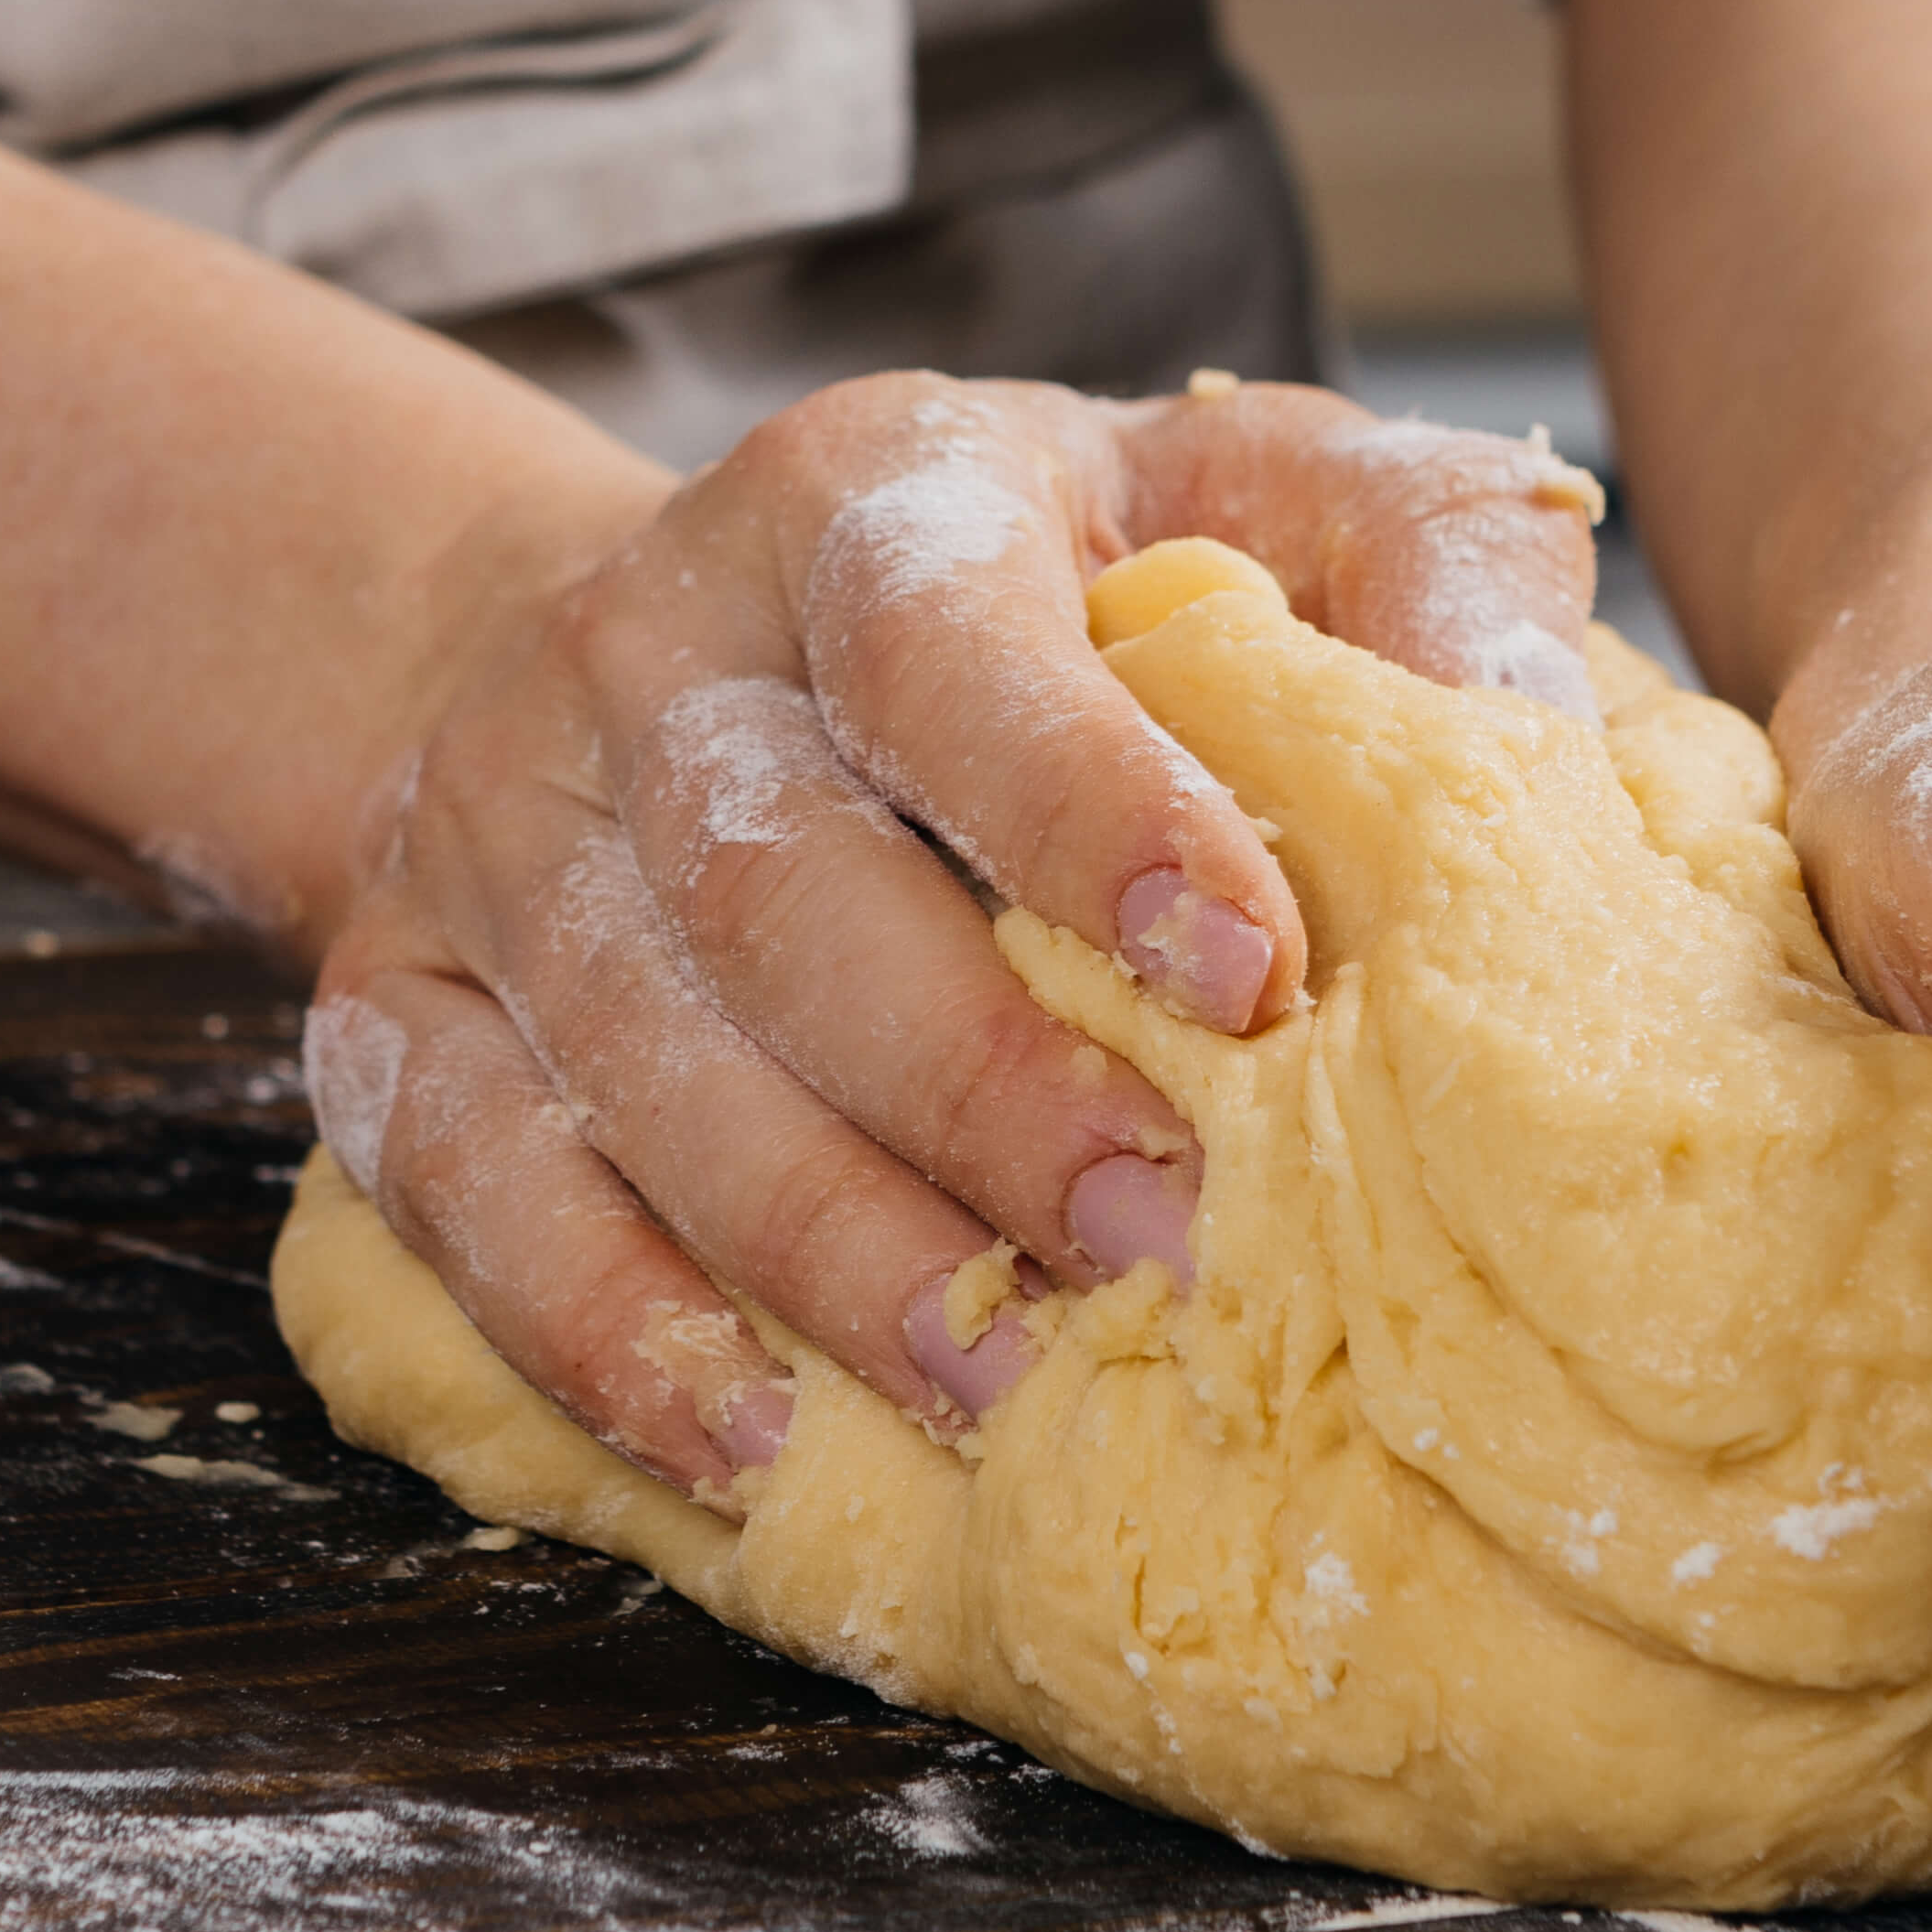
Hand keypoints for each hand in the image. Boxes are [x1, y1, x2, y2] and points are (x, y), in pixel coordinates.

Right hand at [304, 375, 1599, 1498]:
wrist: (662, 639)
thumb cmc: (1033, 608)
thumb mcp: (1231, 503)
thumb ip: (1404, 558)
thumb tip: (1539, 718)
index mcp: (861, 495)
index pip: (944, 639)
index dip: (1086, 802)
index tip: (1249, 966)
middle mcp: (646, 641)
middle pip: (777, 878)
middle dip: (975, 1086)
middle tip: (1158, 1245)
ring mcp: (498, 821)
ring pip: (630, 1049)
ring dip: (816, 1236)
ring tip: (989, 1377)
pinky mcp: (392, 983)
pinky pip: (457, 1174)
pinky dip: (595, 1318)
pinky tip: (745, 1436)